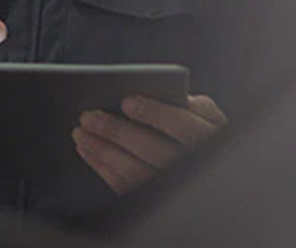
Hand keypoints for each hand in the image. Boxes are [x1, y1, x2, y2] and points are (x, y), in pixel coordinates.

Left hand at [71, 94, 227, 194]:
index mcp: (209, 140)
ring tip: (80, 131)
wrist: (214, 185)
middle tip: (88, 116)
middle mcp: (191, 167)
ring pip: (132, 171)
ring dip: (101, 150)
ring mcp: (171, 187)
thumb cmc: (205, 138)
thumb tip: (168, 94)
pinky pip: (123, 187)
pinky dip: (100, 167)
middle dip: (115, 132)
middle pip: (150, 149)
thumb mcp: (212, 120)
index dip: (154, 113)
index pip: (182, 126)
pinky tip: (86, 150)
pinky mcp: (152, 200)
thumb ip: (195, 104)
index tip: (126, 101)